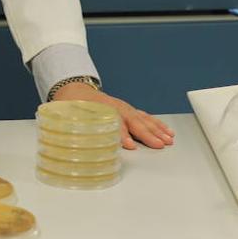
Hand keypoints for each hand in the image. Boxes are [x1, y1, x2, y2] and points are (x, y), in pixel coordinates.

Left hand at [52, 83, 174, 149]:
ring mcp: (124, 109)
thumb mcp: (69, 116)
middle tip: (158, 145)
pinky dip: (157, 125)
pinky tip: (166, 132)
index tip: (130, 146)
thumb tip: (72, 141)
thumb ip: (74, 127)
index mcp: (100, 110)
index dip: (122, 135)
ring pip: (143, 119)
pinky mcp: (129, 111)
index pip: (114, 123)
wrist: (76, 92)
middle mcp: (116, 109)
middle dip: (146, 134)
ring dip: (156, 130)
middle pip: (133, 122)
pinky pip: (146, 118)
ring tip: (167, 140)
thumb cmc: (75, 107)